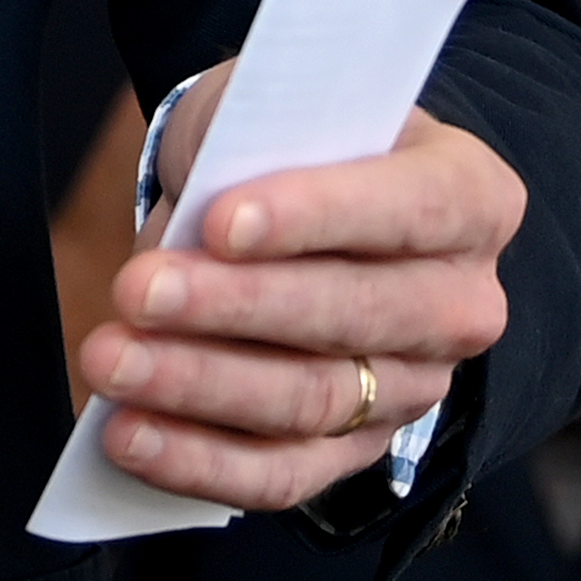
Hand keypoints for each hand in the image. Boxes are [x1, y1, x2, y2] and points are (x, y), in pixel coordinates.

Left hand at [73, 70, 524, 513]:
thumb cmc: (281, 141)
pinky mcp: (358, 451)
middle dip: (235, 306)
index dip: (316, 215)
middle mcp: (462, 303)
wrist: (293, 204)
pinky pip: (283, 474)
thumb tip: (186, 240)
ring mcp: (417, 387)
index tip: (221, 222)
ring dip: (200, 385)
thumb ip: (243, 150)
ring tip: (110, 360)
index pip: (408, 207)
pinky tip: (126, 435)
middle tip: (136, 292)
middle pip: (356, 314)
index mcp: (470, 196)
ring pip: (312, 399)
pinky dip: (198, 461)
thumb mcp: (268, 106)